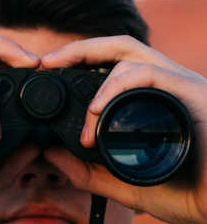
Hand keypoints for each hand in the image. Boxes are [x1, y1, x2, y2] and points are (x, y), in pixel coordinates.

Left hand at [42, 35, 206, 223]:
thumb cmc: (179, 190)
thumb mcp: (120, 179)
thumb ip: (85, 169)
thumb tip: (50, 152)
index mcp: (146, 96)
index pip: (110, 64)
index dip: (79, 60)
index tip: (48, 69)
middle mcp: (162, 83)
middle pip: (117, 47)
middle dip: (79, 49)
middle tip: (48, 62)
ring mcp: (177, 84)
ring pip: (130, 54)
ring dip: (94, 75)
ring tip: (69, 94)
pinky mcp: (189, 92)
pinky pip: (149, 75)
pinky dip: (117, 87)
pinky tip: (96, 108)